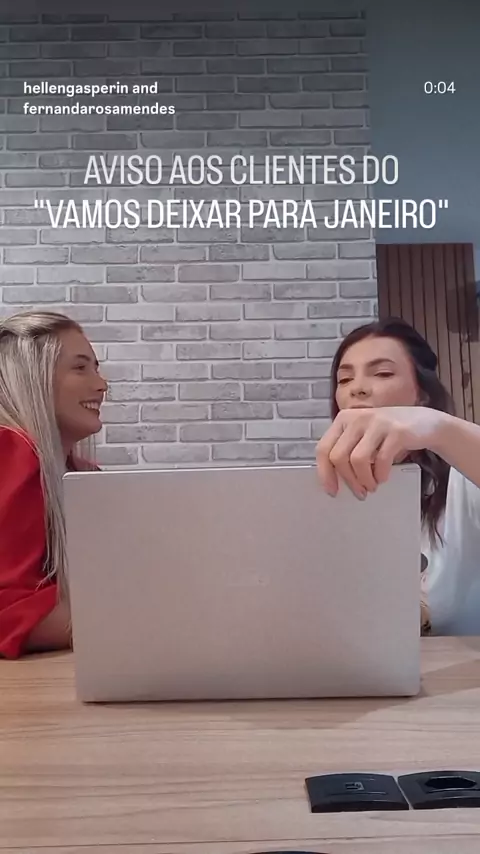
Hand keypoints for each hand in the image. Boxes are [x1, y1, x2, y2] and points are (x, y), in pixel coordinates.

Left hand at [315, 406, 444, 498]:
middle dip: (348, 480)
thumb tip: (334, 479)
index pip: (323, 448)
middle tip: (359, 492)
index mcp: (344, 419)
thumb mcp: (364, 436)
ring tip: (372, 487)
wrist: (427, 423)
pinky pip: (381, 460)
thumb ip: (348, 449)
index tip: (332, 490)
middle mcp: (357, 418)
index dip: (325, 473)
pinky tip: (383, 477)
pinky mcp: (396, 431)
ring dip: (364, 480)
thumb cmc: (390, 434)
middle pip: (338, 456)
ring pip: (357, 460)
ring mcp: (377, 423)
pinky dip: (381, 474)